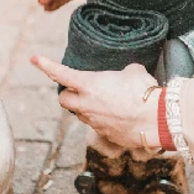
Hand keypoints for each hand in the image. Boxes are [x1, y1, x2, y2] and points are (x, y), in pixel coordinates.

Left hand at [31, 56, 161, 151]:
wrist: (158, 119)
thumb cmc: (145, 92)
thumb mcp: (133, 71)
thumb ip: (122, 72)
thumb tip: (125, 75)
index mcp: (89, 84)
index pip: (61, 73)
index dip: (46, 65)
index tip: (35, 59)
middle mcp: (86, 104)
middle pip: (63, 100)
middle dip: (68, 94)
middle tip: (78, 89)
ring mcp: (94, 122)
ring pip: (80, 114)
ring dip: (86, 107)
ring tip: (106, 101)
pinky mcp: (104, 134)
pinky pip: (97, 125)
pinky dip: (103, 119)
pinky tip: (118, 115)